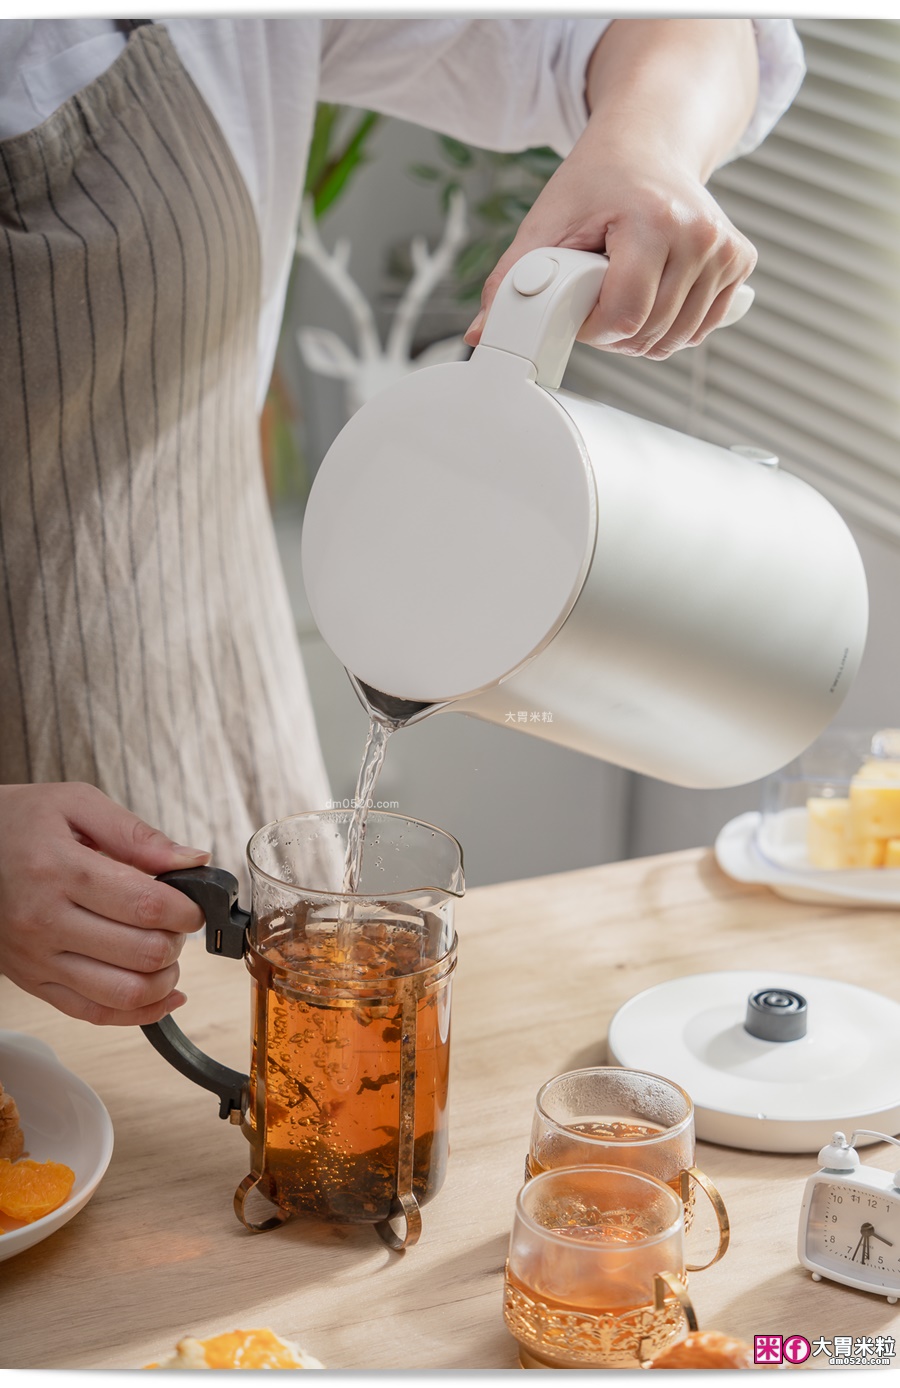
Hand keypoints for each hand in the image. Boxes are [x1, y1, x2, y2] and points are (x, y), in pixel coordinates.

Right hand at [0, 783, 209, 1025]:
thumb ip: (137, 834)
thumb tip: (192, 860)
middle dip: (177, 941)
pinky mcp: (33, 982)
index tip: (194, 906)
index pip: (145, 906)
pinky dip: (139, 1013)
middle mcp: (44, 920)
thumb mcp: (75, 804)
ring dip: (164, 980)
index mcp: (59, 870)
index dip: (187, 911)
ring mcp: (37, 958)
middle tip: (177, 924)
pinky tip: (163, 995)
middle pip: (141, 952)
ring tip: (167, 955)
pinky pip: (93, 1014)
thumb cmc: (17, 822)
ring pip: (123, 993)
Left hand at [465, 153, 756, 361]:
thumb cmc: (597, 181)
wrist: (649, 142)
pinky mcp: (739, 262)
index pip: (623, 316)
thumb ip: (510, 280)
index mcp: (655, 218)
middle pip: (648, 334)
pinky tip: (652, 293)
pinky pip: (698, 331)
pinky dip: (669, 328)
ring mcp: (726, 250)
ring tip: (622, 289)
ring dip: (639, 334)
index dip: (591, 327)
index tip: (577, 304)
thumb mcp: (547, 222)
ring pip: (675, 341)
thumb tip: (480, 335)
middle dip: (612, 331)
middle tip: (595, 293)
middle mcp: (701, 234)